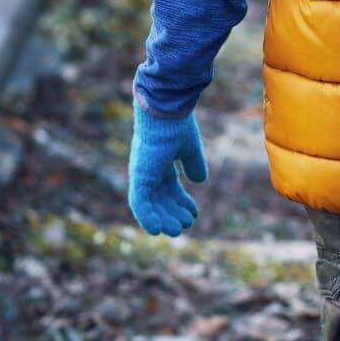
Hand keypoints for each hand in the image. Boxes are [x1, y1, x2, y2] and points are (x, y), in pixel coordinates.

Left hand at [128, 103, 208, 236]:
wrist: (167, 109)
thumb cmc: (177, 123)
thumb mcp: (189, 148)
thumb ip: (194, 164)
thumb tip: (200, 180)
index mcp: (159, 163)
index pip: (168, 189)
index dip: (181, 202)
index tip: (194, 213)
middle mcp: (148, 171)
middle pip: (159, 199)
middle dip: (172, 214)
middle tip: (185, 225)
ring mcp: (142, 175)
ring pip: (149, 205)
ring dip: (162, 219)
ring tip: (177, 230)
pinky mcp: (139, 177)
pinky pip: (140, 203)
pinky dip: (147, 218)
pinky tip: (157, 230)